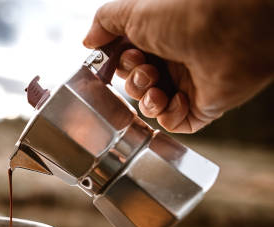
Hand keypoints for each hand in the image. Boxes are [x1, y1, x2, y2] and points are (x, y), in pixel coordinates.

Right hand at [83, 0, 273, 132]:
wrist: (231, 31)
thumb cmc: (186, 13)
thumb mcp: (133, 10)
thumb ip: (105, 22)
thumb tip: (88, 41)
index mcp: (157, 36)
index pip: (125, 59)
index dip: (116, 64)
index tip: (115, 60)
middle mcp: (172, 59)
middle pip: (134, 84)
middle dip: (132, 81)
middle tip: (145, 70)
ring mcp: (187, 84)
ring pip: (150, 105)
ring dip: (146, 100)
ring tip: (156, 88)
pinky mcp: (201, 106)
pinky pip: (173, 122)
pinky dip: (168, 115)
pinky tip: (175, 100)